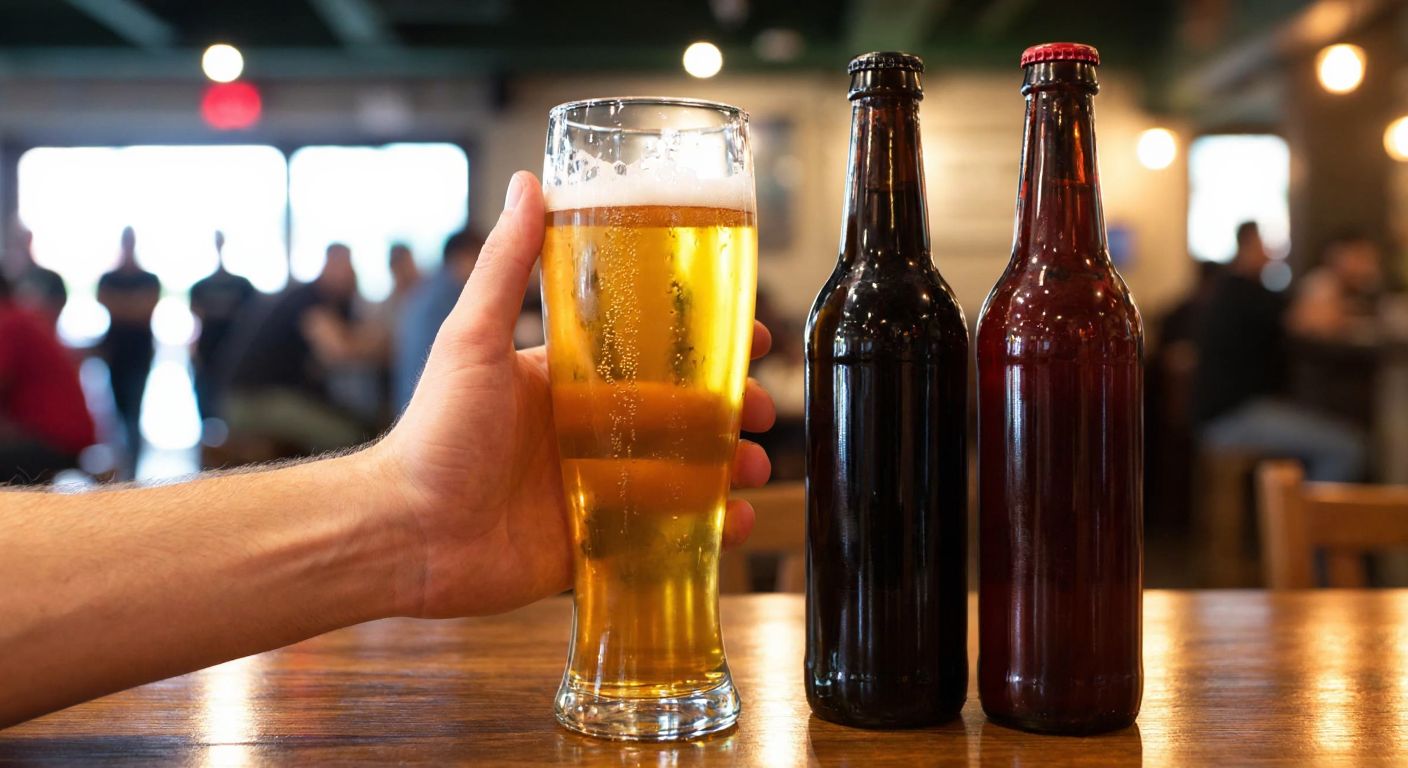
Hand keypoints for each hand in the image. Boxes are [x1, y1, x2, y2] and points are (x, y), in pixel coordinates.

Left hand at [371, 171, 775, 618]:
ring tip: (758, 471)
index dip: (704, 349)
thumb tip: (529, 182)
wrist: (404, 531)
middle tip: (762, 415)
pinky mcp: (592, 544)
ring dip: (727, 471)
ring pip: (681, 476)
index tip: (751, 338)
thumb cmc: (433, 432)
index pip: (651, 357)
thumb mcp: (473, 339)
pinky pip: (660, 536)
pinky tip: (733, 525)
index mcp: (566, 384)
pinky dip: (704, 531)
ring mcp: (593, 492)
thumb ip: (506, 265)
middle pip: (679, 418)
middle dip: (729, 414)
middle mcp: (586, 435)